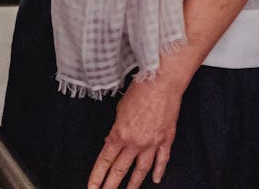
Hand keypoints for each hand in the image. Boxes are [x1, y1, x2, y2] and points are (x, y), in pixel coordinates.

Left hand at [87, 73, 181, 188]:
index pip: (105, 161)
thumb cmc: (140, 88)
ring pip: (141, 170)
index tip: (92, 188)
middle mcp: (135, 142)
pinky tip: (155, 179)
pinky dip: (159, 171)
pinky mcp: (166, 139)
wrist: (162, 80)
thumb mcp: (119, 108)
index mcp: (120, 134)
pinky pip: (162, 160)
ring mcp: (152, 143)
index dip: (97, 177)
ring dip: (133, 184)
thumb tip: (111, 141)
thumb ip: (115, 128)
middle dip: (110, 186)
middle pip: (120, 170)